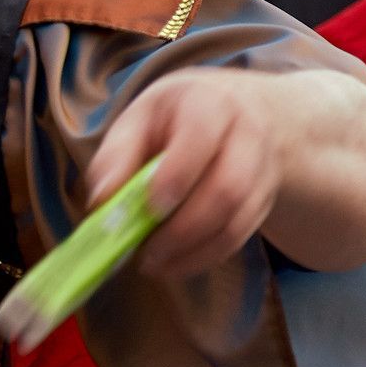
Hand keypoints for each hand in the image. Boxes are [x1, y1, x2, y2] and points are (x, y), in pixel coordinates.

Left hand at [87, 70, 289, 278]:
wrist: (238, 112)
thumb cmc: (175, 117)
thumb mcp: (140, 120)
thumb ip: (115, 157)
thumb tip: (102, 201)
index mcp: (209, 103)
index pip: (201, 135)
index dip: (178, 174)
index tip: (150, 207)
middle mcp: (246, 134)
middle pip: (227, 188)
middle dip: (183, 228)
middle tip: (147, 252)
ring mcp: (262, 169)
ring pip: (237, 219)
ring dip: (193, 250)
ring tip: (155, 263)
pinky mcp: (264, 200)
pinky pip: (241, 236)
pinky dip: (205, 256)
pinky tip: (176, 263)